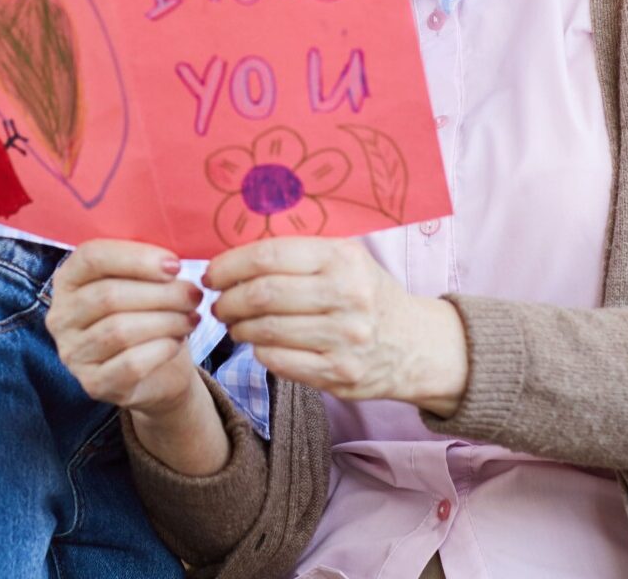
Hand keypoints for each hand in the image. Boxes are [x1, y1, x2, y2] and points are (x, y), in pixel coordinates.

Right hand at [46, 239, 203, 420]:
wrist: (157, 371)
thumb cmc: (148, 314)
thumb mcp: (142, 282)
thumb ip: (146, 264)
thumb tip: (170, 261)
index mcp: (68, 279)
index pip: (91, 257)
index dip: (135, 257)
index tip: (174, 264)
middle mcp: (61, 316)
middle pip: (108, 296)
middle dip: (159, 293)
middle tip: (193, 294)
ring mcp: (73, 354)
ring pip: (120, 330)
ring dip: (165, 321)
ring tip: (191, 317)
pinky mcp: (92, 384)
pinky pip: (130, 364)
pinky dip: (161, 349)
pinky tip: (178, 341)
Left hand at [206, 237, 468, 413]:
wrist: (416, 345)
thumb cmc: (367, 294)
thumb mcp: (344, 259)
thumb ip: (298, 253)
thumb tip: (232, 254)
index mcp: (342, 258)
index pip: (269, 256)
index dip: (230, 265)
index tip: (212, 274)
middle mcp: (347, 296)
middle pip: (263, 296)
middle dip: (228, 300)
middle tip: (217, 303)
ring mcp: (345, 339)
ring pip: (266, 332)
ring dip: (239, 328)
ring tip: (235, 324)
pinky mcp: (340, 374)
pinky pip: (279, 362)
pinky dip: (259, 352)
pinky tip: (260, 345)